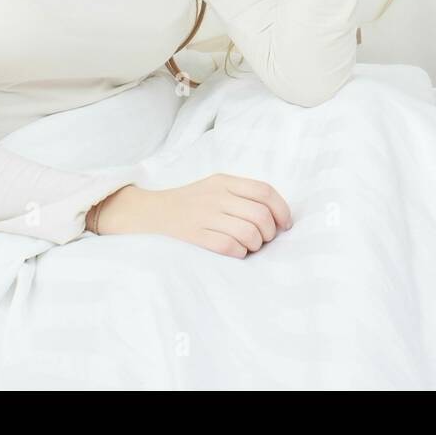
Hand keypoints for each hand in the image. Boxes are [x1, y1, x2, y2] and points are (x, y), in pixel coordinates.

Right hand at [97, 175, 293, 258]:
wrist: (150, 213)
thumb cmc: (190, 203)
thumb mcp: (215, 188)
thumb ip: (242, 195)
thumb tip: (277, 216)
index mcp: (224, 181)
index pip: (265, 192)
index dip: (282, 210)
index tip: (285, 225)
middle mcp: (216, 196)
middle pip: (261, 215)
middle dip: (269, 232)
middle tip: (264, 239)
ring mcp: (204, 216)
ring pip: (248, 233)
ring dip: (255, 245)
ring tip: (249, 246)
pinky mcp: (194, 236)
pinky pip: (229, 247)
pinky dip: (239, 253)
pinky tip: (236, 252)